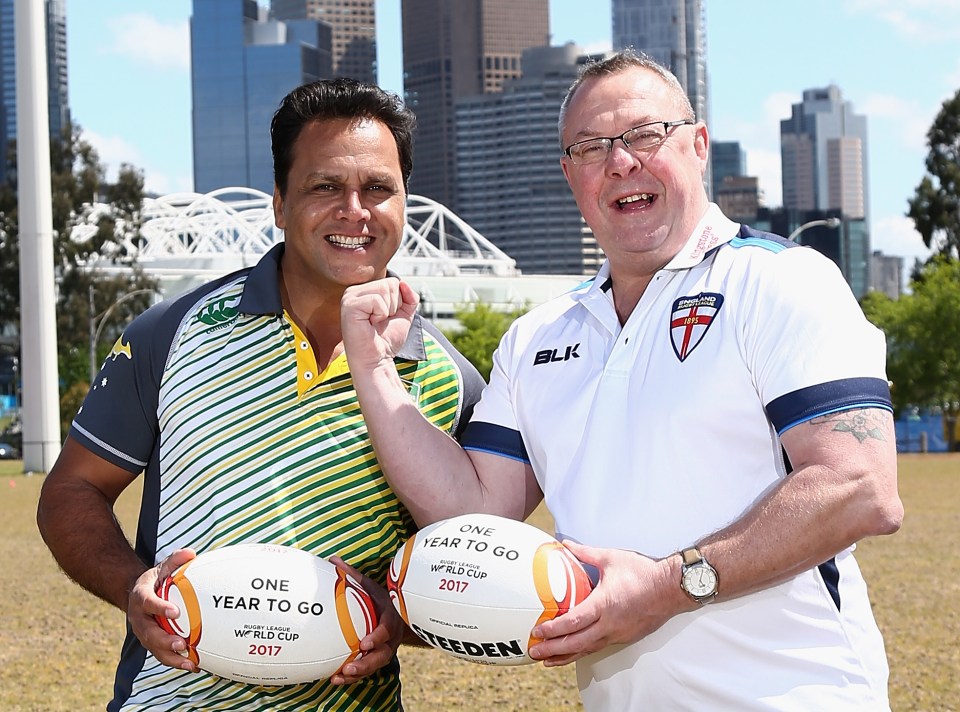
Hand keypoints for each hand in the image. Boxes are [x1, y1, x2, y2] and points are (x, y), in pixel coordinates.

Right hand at [128, 548, 197, 671]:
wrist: (139, 595)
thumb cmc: (156, 580)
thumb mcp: (163, 567)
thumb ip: (175, 559)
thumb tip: (191, 553)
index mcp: (140, 597)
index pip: (147, 602)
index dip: (159, 608)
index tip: (175, 612)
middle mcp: (139, 618)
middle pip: (148, 632)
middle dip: (164, 640)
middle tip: (181, 644)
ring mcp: (144, 633)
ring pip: (154, 648)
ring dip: (171, 657)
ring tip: (189, 662)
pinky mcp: (152, 643)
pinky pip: (162, 655)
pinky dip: (177, 661)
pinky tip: (194, 666)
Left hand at [328, 556, 406, 684]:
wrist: (397, 613)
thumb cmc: (379, 598)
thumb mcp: (369, 585)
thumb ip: (352, 575)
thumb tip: (332, 559)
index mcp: (391, 618)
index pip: (387, 629)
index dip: (378, 637)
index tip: (364, 643)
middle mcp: (391, 638)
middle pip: (382, 655)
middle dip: (367, 663)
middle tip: (350, 667)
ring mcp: (385, 650)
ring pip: (374, 666)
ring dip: (358, 673)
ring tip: (340, 677)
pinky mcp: (376, 659)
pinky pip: (366, 670)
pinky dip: (352, 676)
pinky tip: (336, 679)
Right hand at [340, 278, 419, 371]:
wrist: (377, 360)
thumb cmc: (385, 340)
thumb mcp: (403, 314)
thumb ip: (408, 297)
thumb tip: (403, 282)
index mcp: (364, 291)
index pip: (392, 282)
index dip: (398, 302)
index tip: (385, 318)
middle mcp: (353, 291)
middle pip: (390, 284)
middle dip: (393, 306)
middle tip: (380, 322)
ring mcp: (349, 297)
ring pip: (385, 289)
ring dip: (387, 311)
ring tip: (374, 323)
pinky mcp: (350, 306)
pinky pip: (377, 300)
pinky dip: (380, 315)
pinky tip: (369, 324)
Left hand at [527, 541, 677, 666]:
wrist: (672, 588)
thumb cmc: (643, 572)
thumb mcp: (611, 558)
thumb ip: (585, 553)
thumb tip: (565, 544)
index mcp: (603, 604)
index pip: (572, 622)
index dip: (553, 629)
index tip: (538, 632)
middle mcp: (609, 624)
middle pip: (576, 643)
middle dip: (553, 649)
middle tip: (535, 651)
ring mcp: (618, 633)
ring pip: (588, 649)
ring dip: (566, 656)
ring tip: (548, 660)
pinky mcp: (625, 637)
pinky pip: (599, 647)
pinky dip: (583, 651)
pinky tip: (574, 652)